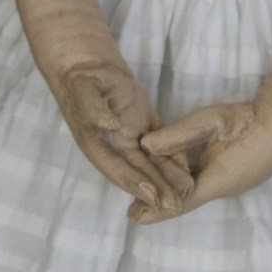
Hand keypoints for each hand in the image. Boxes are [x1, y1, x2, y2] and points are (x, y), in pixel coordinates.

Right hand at [54, 59, 192, 216]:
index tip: (153, 197)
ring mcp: (129, 138)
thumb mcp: (84, 88)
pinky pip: (159, 147)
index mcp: (97, 143)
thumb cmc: (83, 76)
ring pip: (151, 163)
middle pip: (138, 173)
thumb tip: (109, 125)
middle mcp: (114, 147)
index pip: (117, 168)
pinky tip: (187, 170)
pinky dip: (172, 159)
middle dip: (157, 191)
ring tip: (188, 194)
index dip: (134, 184)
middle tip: (176, 208)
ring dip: (167, 180)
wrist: (89, 64)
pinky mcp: (141, 126)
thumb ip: (94, 108)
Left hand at [130, 101, 259, 222]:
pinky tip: (180, 180)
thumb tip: (145, 146)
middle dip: (161, 204)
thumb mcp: (212, 121)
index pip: (179, 201)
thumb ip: (179, 135)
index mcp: (217, 180)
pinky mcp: (238, 174)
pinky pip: (208, 182)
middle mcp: (224, 187)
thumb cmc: (248, 121)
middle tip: (133, 211)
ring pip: (197, 190)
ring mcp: (233, 182)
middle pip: (186, 199)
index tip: (133, 217)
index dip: (155, 210)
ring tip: (151, 199)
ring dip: (175, 194)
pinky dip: (190, 184)